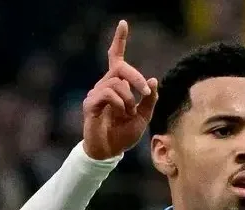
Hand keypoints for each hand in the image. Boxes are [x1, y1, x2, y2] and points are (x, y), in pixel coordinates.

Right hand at [82, 20, 158, 160]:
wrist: (109, 151)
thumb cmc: (124, 133)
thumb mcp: (143, 116)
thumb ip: (149, 100)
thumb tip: (153, 80)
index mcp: (117, 84)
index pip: (116, 57)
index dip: (119, 40)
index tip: (123, 23)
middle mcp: (105, 84)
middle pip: (120, 67)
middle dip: (137, 78)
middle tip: (146, 93)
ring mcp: (96, 93)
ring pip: (117, 83)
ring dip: (129, 99)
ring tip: (127, 113)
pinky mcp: (90, 103)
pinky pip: (107, 94)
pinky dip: (119, 104)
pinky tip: (120, 114)